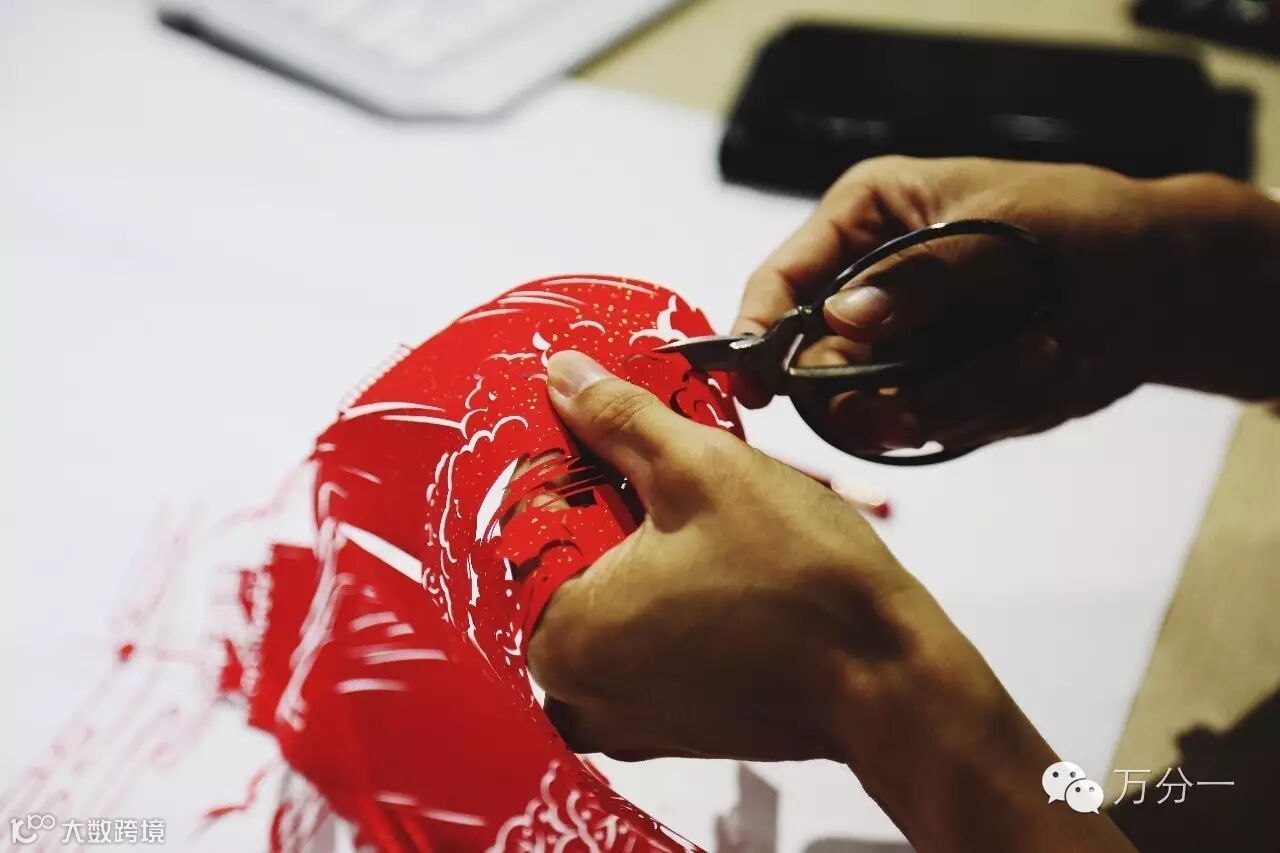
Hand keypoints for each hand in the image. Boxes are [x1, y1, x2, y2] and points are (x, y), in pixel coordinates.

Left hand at [528, 351, 1134, 851]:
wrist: (891, 678)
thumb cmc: (803, 584)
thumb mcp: (702, 470)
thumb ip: (620, 418)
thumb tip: (563, 376)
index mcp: (562, 635)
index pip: (514, 537)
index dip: (545, 474)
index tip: (576, 439)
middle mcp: (576, 691)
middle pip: (553, 575)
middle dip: (588, 514)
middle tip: (635, 467)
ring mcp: (623, 718)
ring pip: (597, 611)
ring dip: (623, 558)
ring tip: (674, 512)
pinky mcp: (669, 726)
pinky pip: (635, 649)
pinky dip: (652, 605)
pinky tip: (697, 565)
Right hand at [734, 157, 1279, 452]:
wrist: (1161, 285)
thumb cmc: (1079, 225)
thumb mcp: (1000, 231)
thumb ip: (921, 276)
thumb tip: (845, 319)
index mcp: (865, 220)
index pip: (784, 277)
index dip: (758, 327)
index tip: (754, 384)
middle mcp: (867, 287)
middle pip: (811, 361)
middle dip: (862, 391)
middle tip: (910, 410)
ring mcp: (898, 346)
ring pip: (871, 406)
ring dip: (953, 394)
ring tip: (1036, 350)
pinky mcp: (935, 390)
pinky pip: (928, 424)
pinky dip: (985, 405)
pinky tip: (1043, 361)